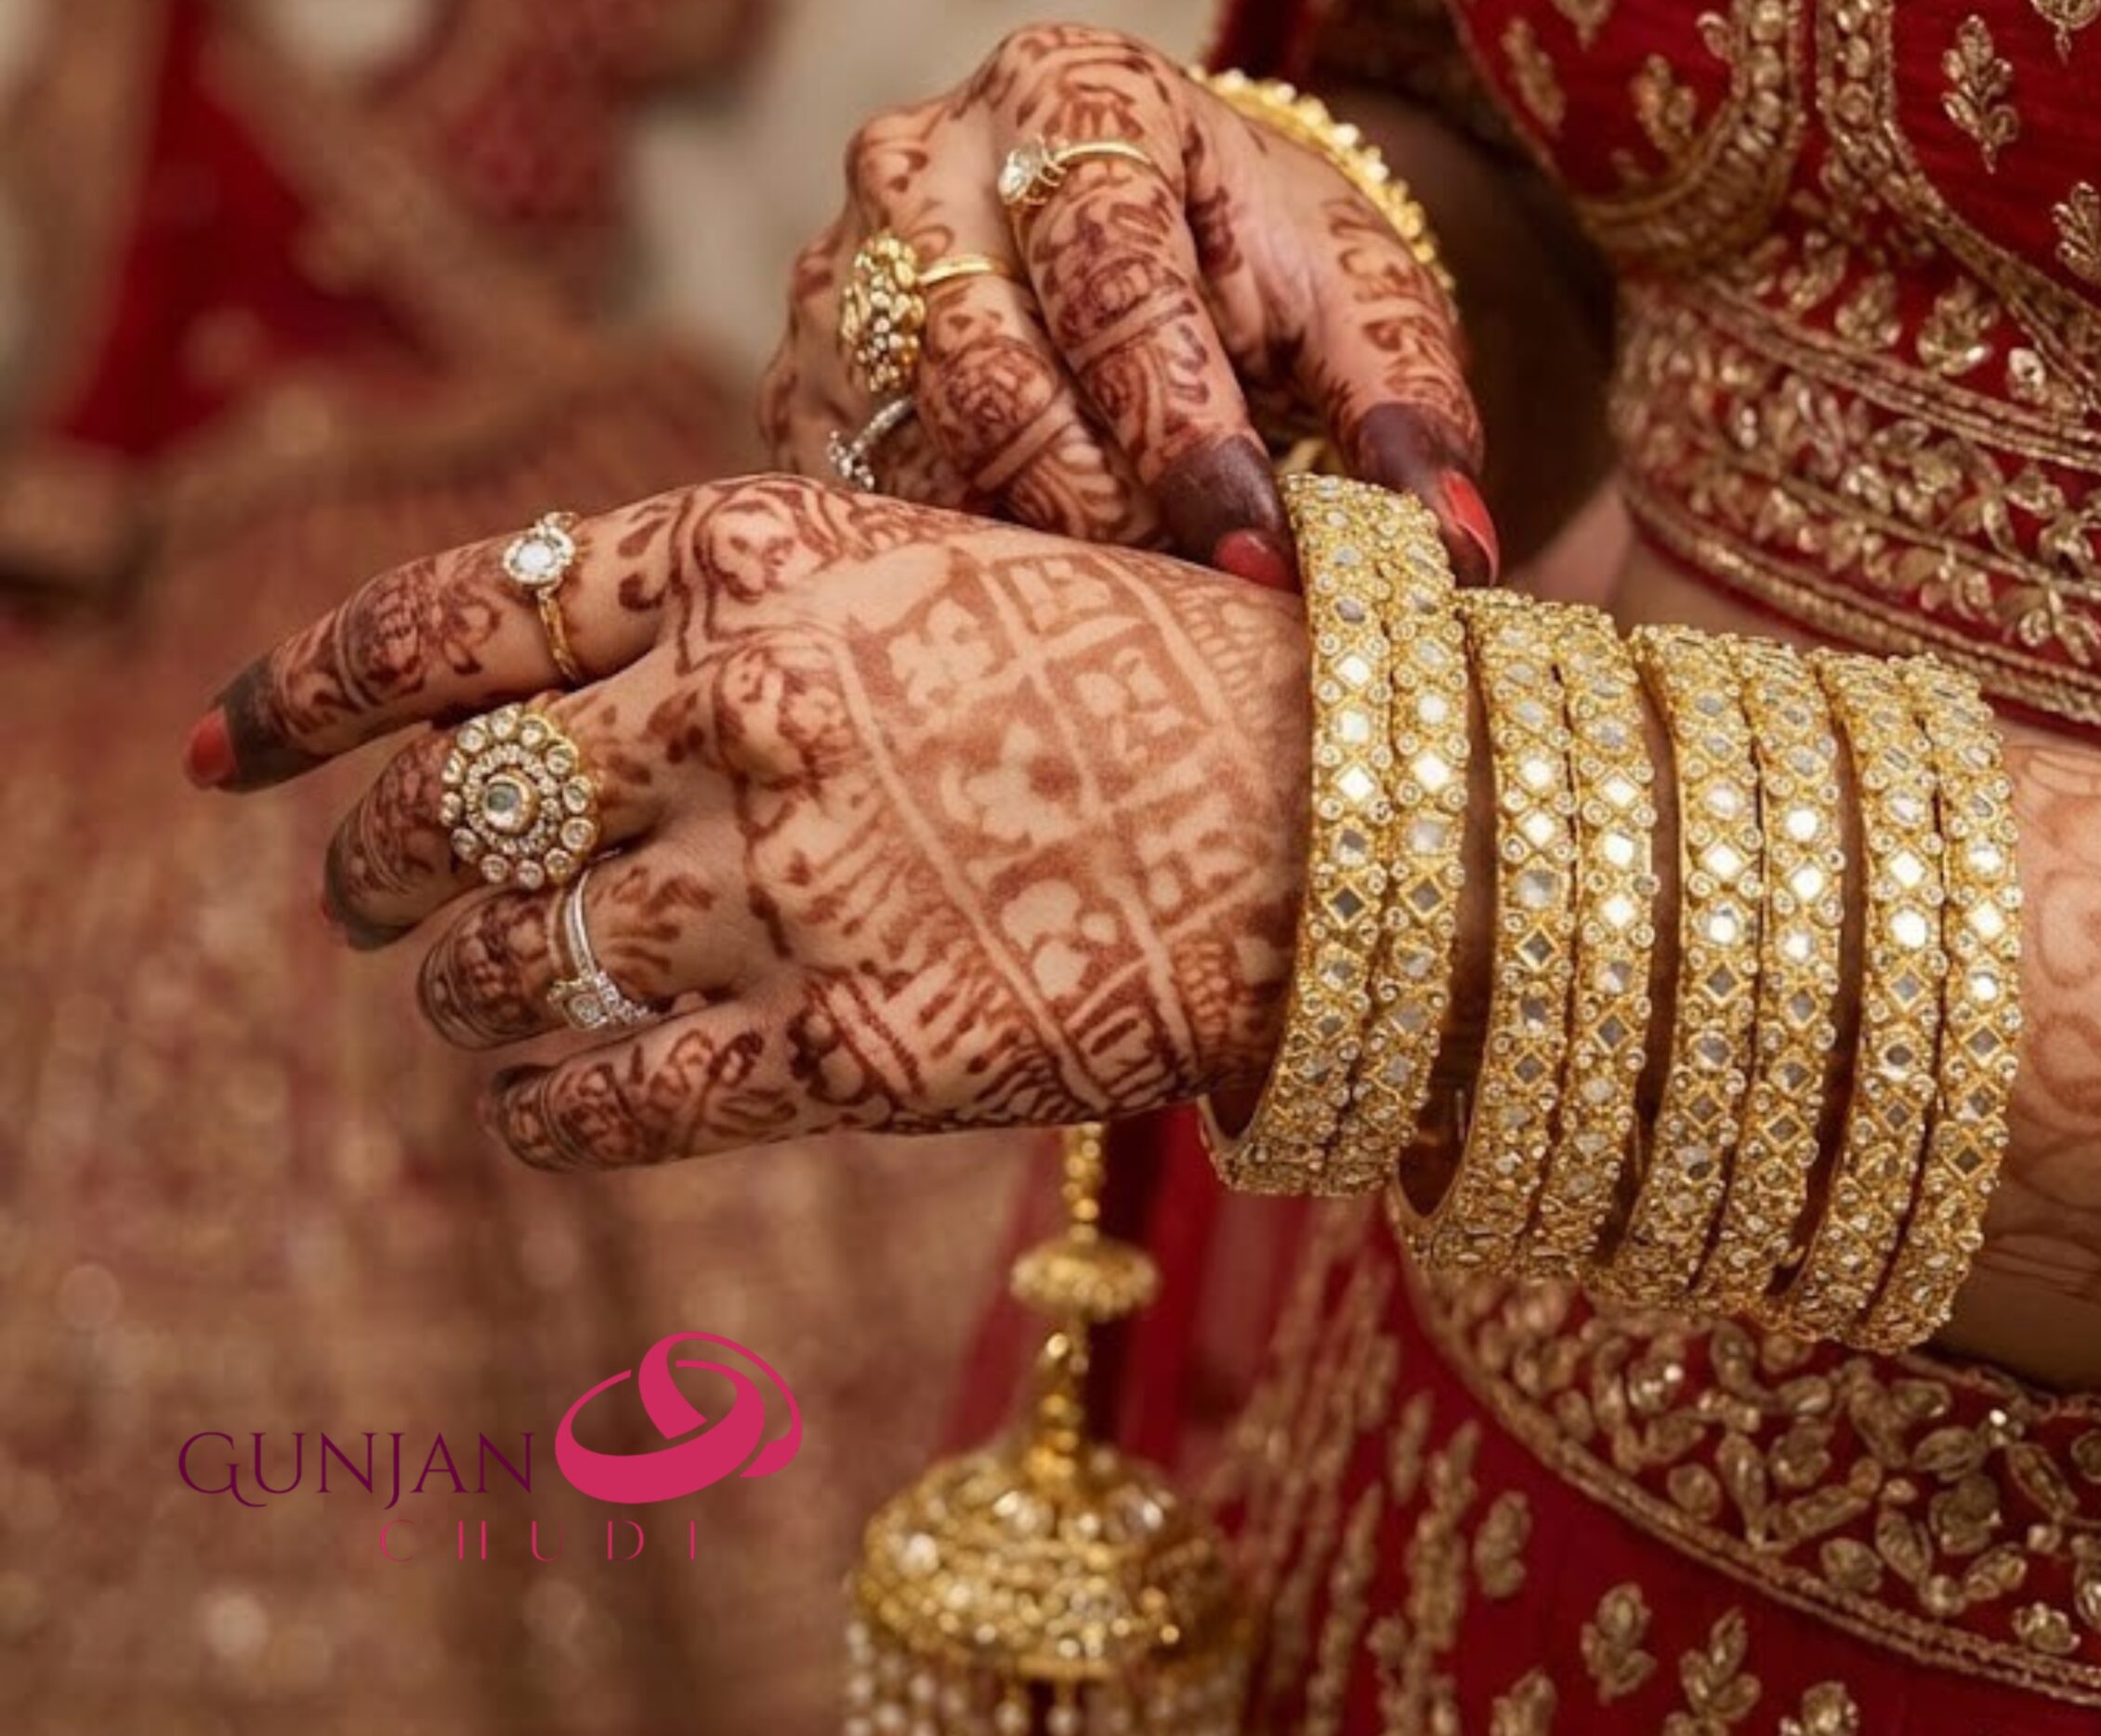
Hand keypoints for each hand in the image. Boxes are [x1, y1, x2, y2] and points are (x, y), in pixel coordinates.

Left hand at [184, 476, 1309, 1169]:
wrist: (1349, 814)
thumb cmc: (1142, 680)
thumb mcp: (921, 573)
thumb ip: (729, 618)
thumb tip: (523, 720)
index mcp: (764, 555)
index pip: (452, 619)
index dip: (306, 694)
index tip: (235, 752)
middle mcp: (757, 705)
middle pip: (456, 809)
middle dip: (372, 870)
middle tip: (362, 905)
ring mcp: (810, 882)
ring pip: (524, 966)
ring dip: (466, 996)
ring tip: (469, 1004)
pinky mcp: (870, 1047)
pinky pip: (626, 1098)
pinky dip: (549, 1111)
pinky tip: (536, 1108)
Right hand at [758, 24, 1492, 587]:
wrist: (1144, 233)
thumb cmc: (1259, 263)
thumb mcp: (1352, 301)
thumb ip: (1405, 408)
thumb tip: (1444, 549)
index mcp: (1076, 98)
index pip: (1111, 276)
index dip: (1185, 430)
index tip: (1255, 551)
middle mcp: (925, 169)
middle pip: (987, 374)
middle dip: (1103, 507)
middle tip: (1193, 587)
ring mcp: (842, 278)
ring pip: (914, 453)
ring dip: (1028, 551)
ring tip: (1132, 600)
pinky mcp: (804, 385)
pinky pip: (858, 507)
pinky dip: (954, 569)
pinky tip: (1039, 599)